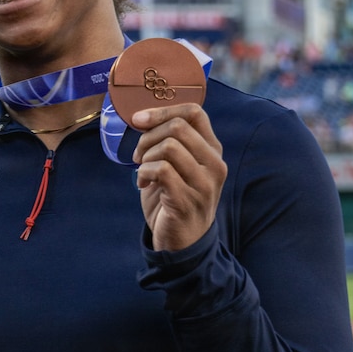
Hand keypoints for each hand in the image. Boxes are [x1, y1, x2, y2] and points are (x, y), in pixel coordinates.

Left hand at [130, 103, 226, 251]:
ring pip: (168, 147)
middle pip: (177, 127)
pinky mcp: (187, 200)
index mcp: (212, 149)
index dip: (162, 111)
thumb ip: (168, 140)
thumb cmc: (173, 196)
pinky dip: (144, 173)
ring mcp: (204, 183)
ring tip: (143, 172)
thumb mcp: (175, 164)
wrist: (181, 240)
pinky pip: (161, 170)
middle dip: (148, 137)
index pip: (194, 112)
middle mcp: (214, 164)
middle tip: (138, 155)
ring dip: (145, 157)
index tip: (138, 120)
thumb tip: (142, 116)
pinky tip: (143, 183)